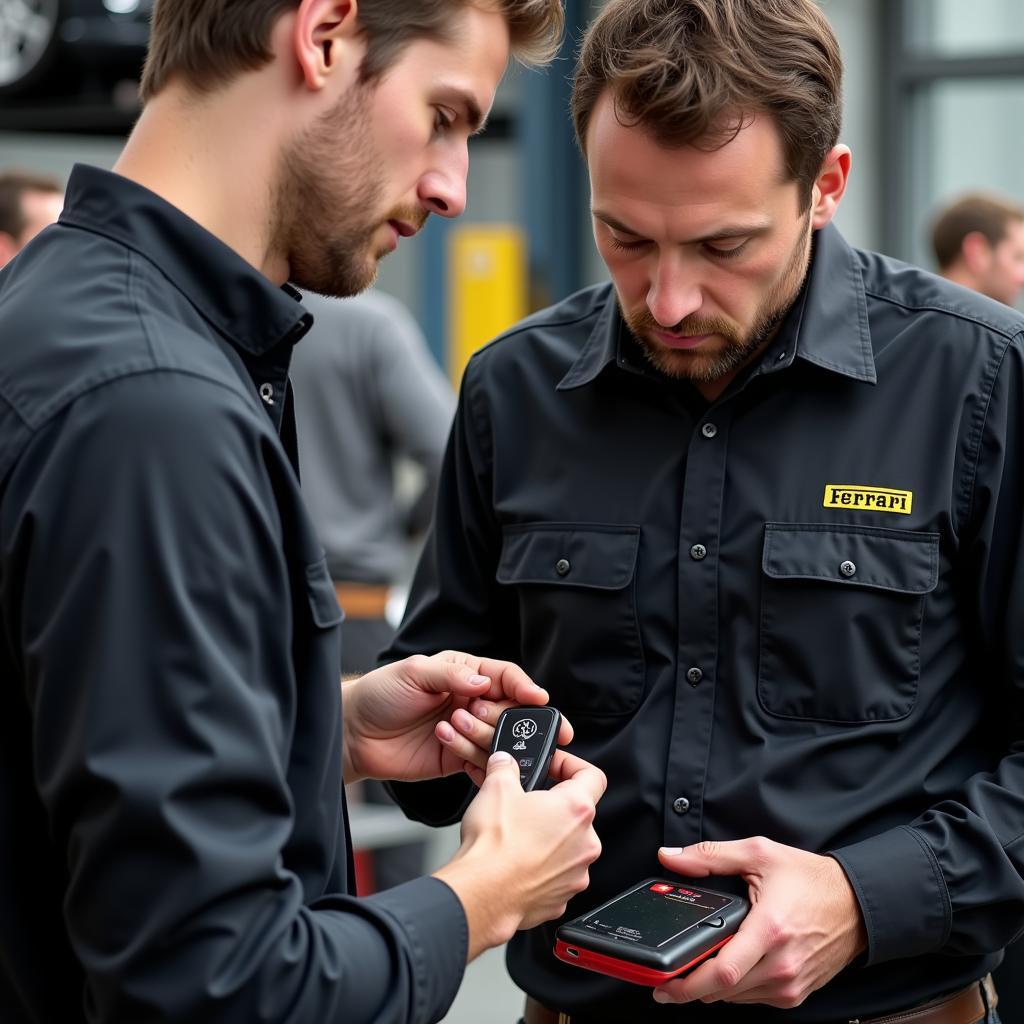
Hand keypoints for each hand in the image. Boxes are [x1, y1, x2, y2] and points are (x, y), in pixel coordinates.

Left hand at [342, 651, 566, 782]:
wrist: (354, 733)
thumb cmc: (381, 694)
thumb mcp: (413, 673)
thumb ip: (450, 676)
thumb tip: (483, 683)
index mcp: (465, 673)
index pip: (505, 677)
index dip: (524, 687)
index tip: (538, 698)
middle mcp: (471, 701)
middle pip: (511, 709)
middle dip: (514, 717)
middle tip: (497, 720)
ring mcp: (467, 731)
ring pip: (499, 738)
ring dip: (487, 738)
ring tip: (454, 729)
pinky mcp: (457, 758)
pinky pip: (482, 763)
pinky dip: (485, 766)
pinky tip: (477, 765)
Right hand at [434, 750, 605, 957]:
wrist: (483, 894)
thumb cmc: (494, 847)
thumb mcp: (496, 788)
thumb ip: (505, 767)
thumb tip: (504, 763)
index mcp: (576, 809)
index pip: (592, 776)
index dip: (572, 766)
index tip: (554, 767)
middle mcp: (585, 842)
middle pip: (577, 814)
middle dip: (552, 807)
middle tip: (526, 804)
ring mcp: (576, 873)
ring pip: (568, 846)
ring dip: (548, 839)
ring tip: (518, 837)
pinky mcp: (563, 897)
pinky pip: (557, 874)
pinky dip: (541, 867)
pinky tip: (517, 863)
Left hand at [652, 838, 866, 1008]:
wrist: (857, 903)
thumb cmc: (810, 879)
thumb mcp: (759, 853)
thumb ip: (710, 855)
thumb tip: (671, 856)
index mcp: (770, 929)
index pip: (722, 971)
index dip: (687, 982)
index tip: (662, 983)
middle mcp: (782, 964)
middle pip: (723, 991)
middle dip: (690, 987)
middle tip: (667, 981)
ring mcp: (791, 983)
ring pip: (736, 998)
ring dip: (712, 988)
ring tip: (694, 969)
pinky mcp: (796, 993)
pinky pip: (754, 998)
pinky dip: (735, 988)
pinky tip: (728, 969)